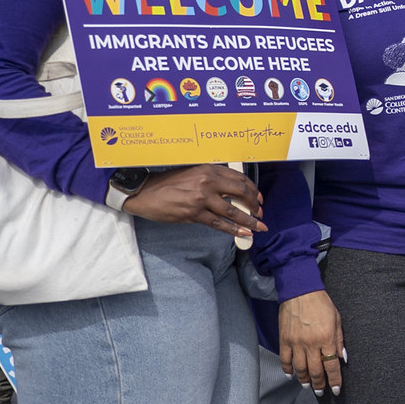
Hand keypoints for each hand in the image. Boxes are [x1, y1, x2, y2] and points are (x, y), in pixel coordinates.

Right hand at [121, 165, 265, 236]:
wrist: (144, 192)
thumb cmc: (167, 183)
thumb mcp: (192, 173)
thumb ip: (212, 179)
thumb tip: (232, 192)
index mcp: (209, 169)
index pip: (240, 179)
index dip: (253, 190)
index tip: (259, 199)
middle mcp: (208, 181)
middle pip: (241, 193)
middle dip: (255, 205)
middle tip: (260, 213)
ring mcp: (201, 198)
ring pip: (233, 211)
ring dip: (249, 221)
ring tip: (258, 227)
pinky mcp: (193, 213)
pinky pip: (219, 223)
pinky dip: (233, 230)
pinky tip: (243, 234)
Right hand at [278, 291, 343, 395]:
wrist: (300, 291)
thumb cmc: (322, 304)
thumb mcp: (337, 320)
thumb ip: (340, 340)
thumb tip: (342, 358)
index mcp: (327, 339)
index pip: (332, 365)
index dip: (334, 380)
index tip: (336, 389)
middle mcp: (311, 344)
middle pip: (315, 371)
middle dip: (319, 384)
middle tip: (321, 391)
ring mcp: (296, 343)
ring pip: (300, 369)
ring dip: (304, 380)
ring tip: (308, 385)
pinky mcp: (284, 340)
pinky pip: (285, 360)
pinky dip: (287, 370)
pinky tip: (291, 376)